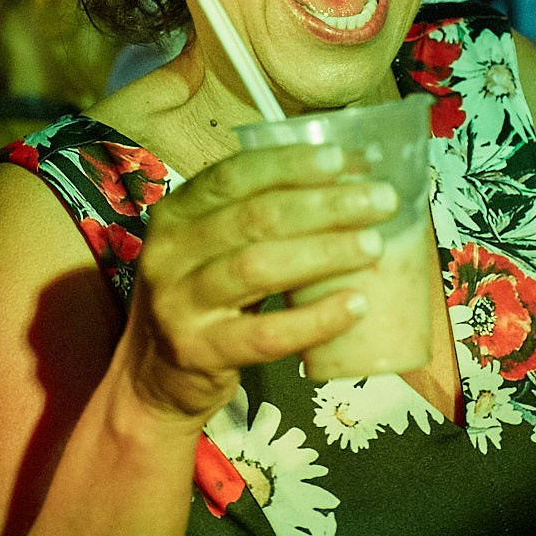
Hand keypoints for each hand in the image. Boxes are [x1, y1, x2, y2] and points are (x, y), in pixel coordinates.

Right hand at [117, 142, 392, 425]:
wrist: (154, 376)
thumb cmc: (204, 297)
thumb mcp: (212, 246)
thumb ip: (259, 217)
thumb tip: (351, 182)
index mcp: (177, 212)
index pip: (235, 174)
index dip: (292, 164)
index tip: (346, 159)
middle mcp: (170, 251)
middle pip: (255, 217)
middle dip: (325, 204)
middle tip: (380, 200)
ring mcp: (180, 302)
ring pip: (259, 267)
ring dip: (324, 252)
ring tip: (375, 245)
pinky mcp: (198, 351)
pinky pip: (266, 334)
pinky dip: (315, 319)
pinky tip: (354, 305)